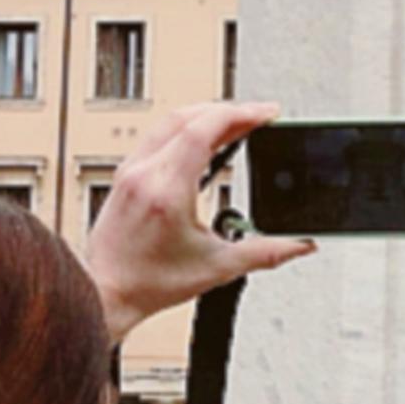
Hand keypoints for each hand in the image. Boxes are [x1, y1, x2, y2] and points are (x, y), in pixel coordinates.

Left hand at [87, 102, 315, 340]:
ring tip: (236, 122)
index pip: (204, 129)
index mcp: (167, 190)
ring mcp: (132, 171)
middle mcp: (145, 173)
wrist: (105, 293)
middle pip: (189, 117)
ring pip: (170, 120)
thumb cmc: (147, 283)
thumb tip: (299, 244)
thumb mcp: (216, 269)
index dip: (241, 114)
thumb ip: (265, 253)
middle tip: (259, 116)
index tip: (266, 112)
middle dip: (229, 110)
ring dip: (206, 114)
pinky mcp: (126, 175)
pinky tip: (202, 137)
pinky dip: (185, 126)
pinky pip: (158, 134)